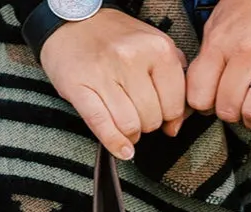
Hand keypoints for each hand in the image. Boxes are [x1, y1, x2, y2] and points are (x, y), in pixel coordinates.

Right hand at [40, 7, 187, 159]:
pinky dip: (115, 143)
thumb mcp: (153, 45)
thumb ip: (173, 77)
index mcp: (156, 47)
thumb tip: (177, 122)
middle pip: (152, 118)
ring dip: (131, 133)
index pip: (175, 104)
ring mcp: (104, 73)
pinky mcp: (80, 87)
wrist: (72, 22)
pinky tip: (122, 149)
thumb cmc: (114, 39)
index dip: (170, 116)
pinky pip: (103, 126)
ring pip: (130, 126)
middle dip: (148, 124)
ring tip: (127, 123)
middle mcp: (131, 58)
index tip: (163, 115)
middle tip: (139, 113)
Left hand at [184, 0, 250, 145]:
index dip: (204, 105)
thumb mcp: (224, 17)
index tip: (211, 104)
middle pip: (227, 108)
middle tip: (237, 107)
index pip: (200, 94)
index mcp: (221, 41)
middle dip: (230, 114)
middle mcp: (246, 53)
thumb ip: (212, 50)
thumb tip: (200, 83)